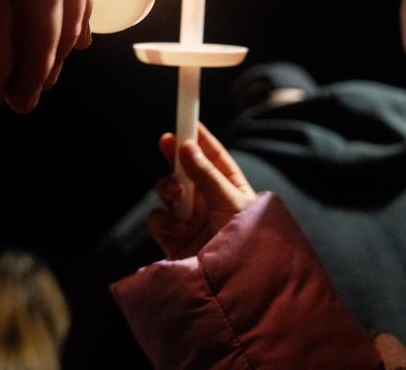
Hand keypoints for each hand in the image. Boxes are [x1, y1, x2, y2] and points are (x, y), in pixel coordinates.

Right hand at [148, 124, 256, 259]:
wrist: (236, 287)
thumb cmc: (247, 242)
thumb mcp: (232, 203)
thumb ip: (207, 175)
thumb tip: (187, 146)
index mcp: (229, 190)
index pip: (214, 158)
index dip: (201, 138)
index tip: (188, 118)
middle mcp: (208, 203)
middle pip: (185, 170)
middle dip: (174, 156)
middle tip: (166, 141)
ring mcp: (189, 220)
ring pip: (167, 191)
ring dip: (167, 187)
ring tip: (176, 195)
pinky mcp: (173, 240)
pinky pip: (158, 220)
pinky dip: (163, 220)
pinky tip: (176, 228)